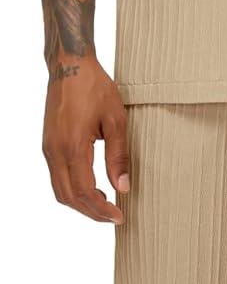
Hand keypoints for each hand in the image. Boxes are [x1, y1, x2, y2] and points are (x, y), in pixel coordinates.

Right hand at [42, 56, 129, 222]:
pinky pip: (56, 177)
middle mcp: (55, 151)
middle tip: (113, 217)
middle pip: (69, 197)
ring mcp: (48, 149)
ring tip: (104, 206)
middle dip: (91, 212)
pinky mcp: (48, 145)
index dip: (101, 210)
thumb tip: (122, 187)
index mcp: (72, 146)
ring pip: (60, 190)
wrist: (69, 66)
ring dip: (80, 203)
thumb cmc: (94, 87)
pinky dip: (72, 190)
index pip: (84, 191)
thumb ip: (118, 157)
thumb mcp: (116, 120)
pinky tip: (90, 189)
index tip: (118, 217)